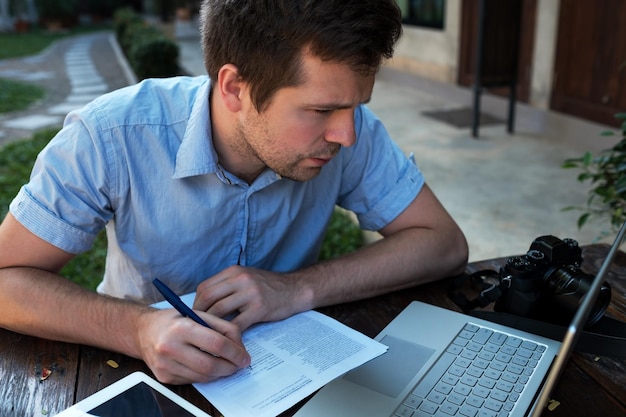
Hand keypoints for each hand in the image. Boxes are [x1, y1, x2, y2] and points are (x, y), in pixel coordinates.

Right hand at [136, 308, 250, 383]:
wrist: (143, 331)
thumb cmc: (175, 321)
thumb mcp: (198, 314)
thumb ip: (222, 327)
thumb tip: (240, 347)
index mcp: (181, 327)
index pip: (216, 343)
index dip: (235, 352)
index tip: (244, 356)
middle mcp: (170, 347)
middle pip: (210, 364)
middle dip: (230, 367)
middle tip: (239, 364)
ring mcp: (165, 365)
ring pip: (202, 376)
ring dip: (220, 373)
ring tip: (228, 365)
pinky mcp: (164, 377)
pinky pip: (192, 380)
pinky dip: (206, 375)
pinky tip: (210, 367)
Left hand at [193, 265, 301, 329]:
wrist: (295, 289)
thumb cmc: (268, 287)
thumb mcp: (246, 279)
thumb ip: (227, 287)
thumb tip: (204, 304)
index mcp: (234, 272)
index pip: (205, 287)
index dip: (196, 303)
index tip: (194, 316)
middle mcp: (240, 279)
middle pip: (208, 297)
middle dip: (199, 315)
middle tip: (197, 329)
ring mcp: (250, 293)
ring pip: (219, 311)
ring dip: (211, 326)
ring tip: (209, 336)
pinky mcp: (259, 308)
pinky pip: (237, 324)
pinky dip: (228, 334)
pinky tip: (227, 340)